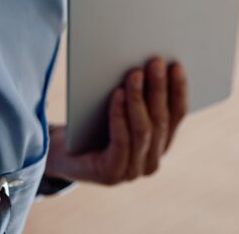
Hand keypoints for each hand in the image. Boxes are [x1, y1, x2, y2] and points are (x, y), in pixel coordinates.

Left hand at [45, 58, 186, 184]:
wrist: (61, 152)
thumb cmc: (93, 124)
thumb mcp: (121, 107)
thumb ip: (139, 96)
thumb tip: (151, 64)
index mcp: (161, 144)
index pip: (177, 115)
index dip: (178, 89)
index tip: (176, 65)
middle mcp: (152, 162)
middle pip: (161, 120)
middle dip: (159, 89)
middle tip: (155, 63)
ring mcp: (133, 172)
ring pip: (143, 130)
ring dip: (139, 99)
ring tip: (135, 74)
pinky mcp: (112, 175)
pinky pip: (121, 141)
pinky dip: (120, 115)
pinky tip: (117, 94)